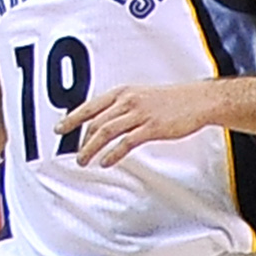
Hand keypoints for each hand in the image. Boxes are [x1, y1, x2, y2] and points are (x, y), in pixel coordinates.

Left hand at [61, 80, 216, 166]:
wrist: (196, 100)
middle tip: (73, 153)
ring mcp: (138, 114)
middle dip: (81, 139)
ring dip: (92, 148)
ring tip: (84, 160)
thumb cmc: (169, 100)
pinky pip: (126, 142)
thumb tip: (103, 121)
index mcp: (121, 93)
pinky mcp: (151, 128)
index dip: (72, 118)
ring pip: (106, 132)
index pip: (89, 106)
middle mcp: (126, 101)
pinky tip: (106, 162)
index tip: (59, 129)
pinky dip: (113, 154)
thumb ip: (121, 106)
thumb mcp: (139, 96)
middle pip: (95, 122)